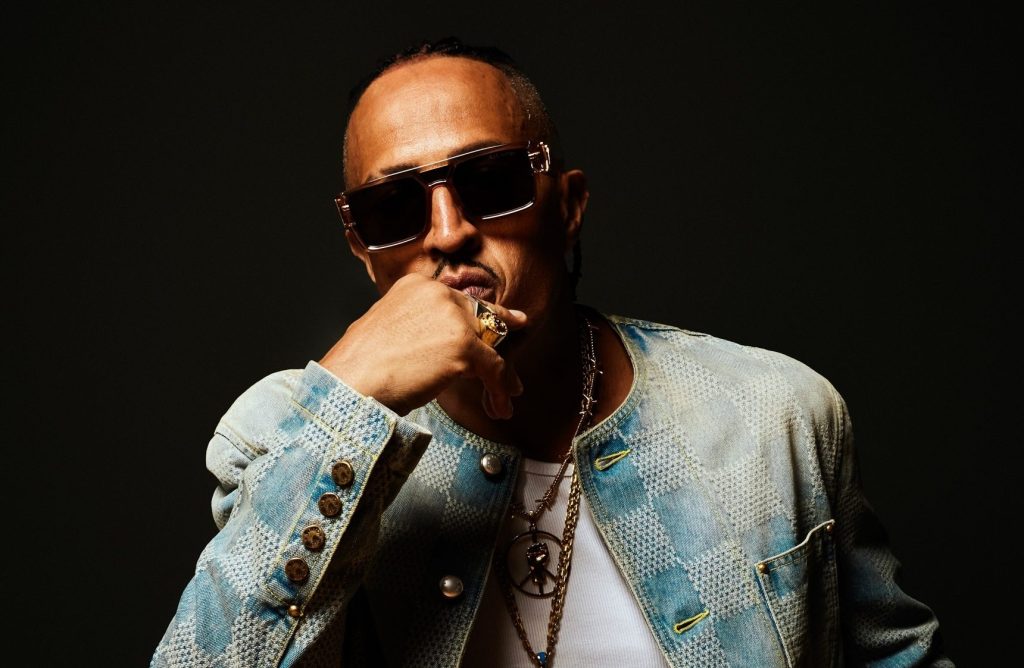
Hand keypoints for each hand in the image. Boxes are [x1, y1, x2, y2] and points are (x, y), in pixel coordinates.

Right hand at [319, 274, 527, 417]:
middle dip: (496, 338)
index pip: (459, 301)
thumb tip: (437, 344)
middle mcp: (438, 294)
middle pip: (481, 318)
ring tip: (507, 393)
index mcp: (418, 286)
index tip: (504, 316)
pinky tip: (499, 405)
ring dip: (499, 373)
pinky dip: (500, 389)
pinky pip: (495, 368)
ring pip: (491, 345)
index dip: (479, 316)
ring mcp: (454, 319)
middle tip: (519, 335)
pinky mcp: (465, 347)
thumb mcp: (387, 328)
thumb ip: (416, 326)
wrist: (350, 381)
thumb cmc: (359, 366)